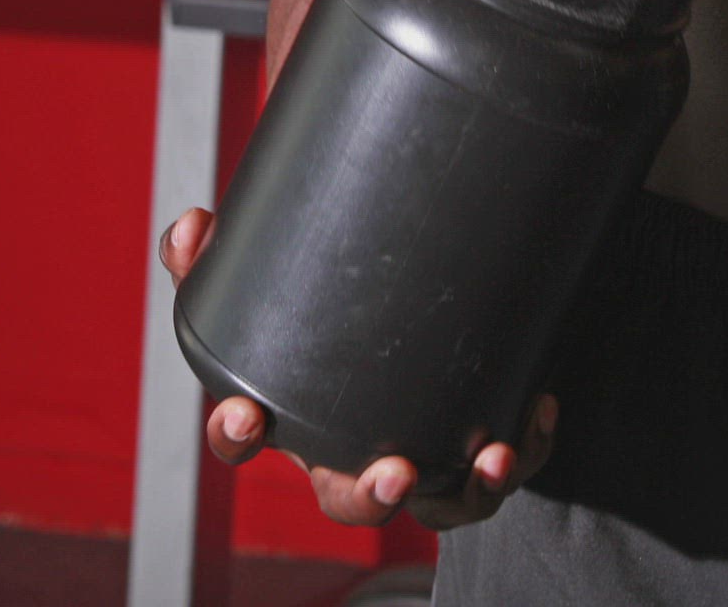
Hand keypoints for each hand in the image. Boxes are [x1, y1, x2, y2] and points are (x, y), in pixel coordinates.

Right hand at [161, 207, 558, 529]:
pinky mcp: (468, 459)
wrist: (401, 337)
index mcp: (286, 414)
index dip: (238, 435)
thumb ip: (219, 256)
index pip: (243, 439)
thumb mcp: (262, 283)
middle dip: (369, 495)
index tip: (247, 415)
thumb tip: (194, 224)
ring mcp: (413, 462)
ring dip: (464, 490)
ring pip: (438, 504)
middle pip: (346, 500)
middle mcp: (344, 453)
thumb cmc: (316, 319)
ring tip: (488, 456)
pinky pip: (498, 466)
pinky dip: (521, 447)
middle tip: (394, 470)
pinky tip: (533, 405)